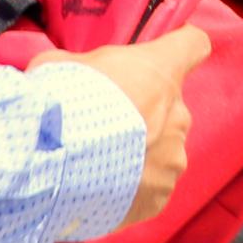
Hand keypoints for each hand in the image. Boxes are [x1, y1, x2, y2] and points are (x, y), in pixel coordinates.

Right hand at [35, 27, 210, 225]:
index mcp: (160, 73)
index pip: (192, 45)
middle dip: (142, 118)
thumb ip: (80, 68)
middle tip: (102, 130)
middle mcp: (177, 115)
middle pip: (168, 109)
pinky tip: (98, 194)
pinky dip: (128, 193)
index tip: (166, 56)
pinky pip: (148, 190)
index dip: (180, 48)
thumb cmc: (59, 107)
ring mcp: (173, 158)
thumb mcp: (61, 68)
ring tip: (95, 168)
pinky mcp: (159, 197)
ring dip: (137, 158)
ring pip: (160, 153)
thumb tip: (68, 75)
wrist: (51, 168)